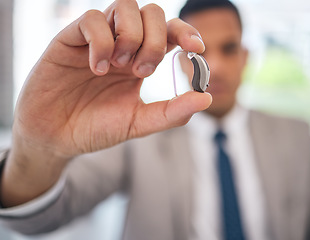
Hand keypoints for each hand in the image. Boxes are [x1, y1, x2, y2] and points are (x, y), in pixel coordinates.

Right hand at [13, 0, 210, 158]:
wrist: (55, 138)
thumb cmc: (96, 128)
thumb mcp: (139, 122)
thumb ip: (172, 112)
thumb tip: (207, 98)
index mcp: (141, 61)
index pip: (170, 32)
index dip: (186, 32)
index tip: (196, 48)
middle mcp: (122, 45)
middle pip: (152, 13)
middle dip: (155, 40)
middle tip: (142, 72)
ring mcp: (97, 39)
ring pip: (125, 6)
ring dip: (131, 36)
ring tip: (119, 67)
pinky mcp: (70, 38)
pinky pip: (92, 18)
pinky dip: (102, 41)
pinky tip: (97, 68)